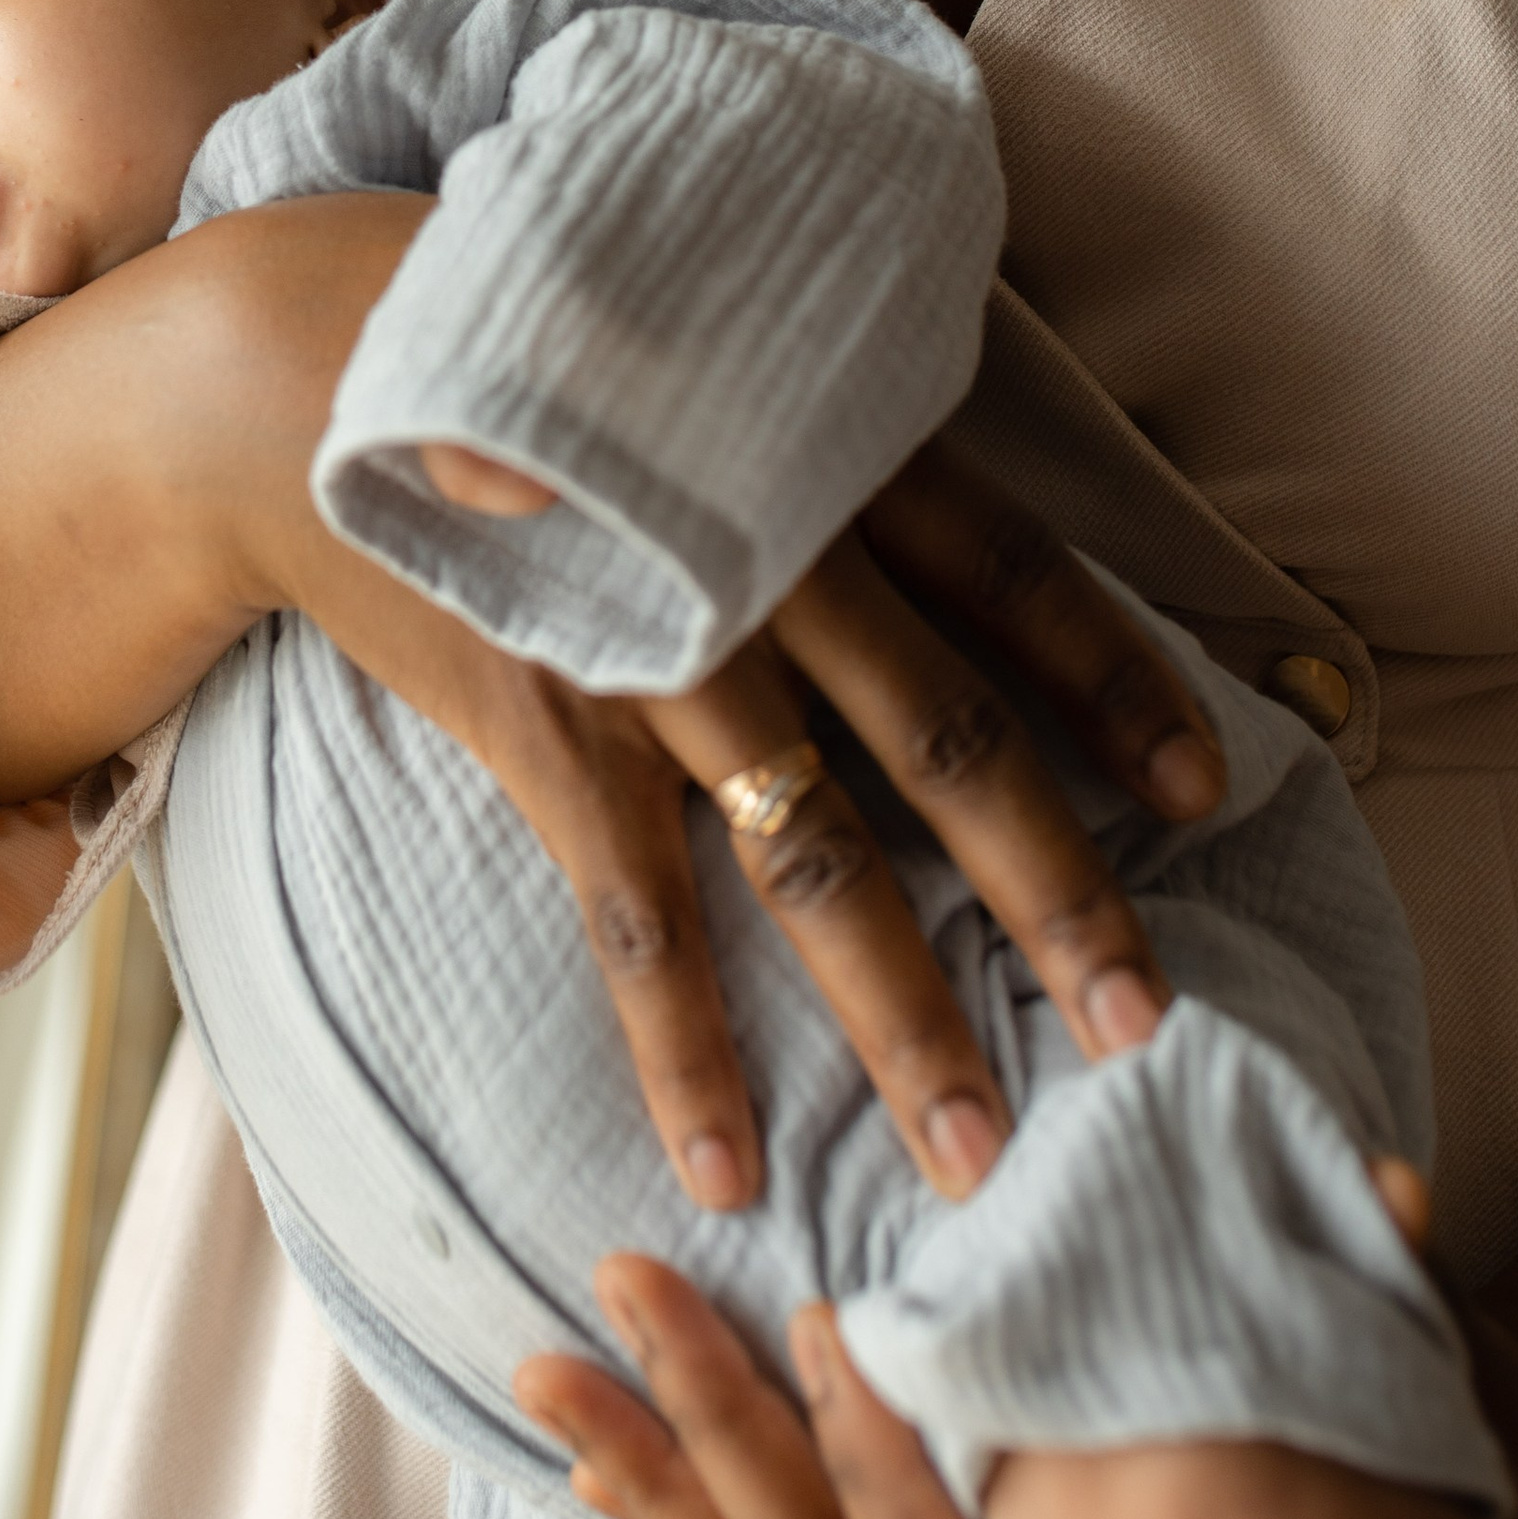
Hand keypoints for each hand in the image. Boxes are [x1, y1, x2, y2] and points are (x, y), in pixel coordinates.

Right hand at [360, 437, 1225, 1207]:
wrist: (308, 365)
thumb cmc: (528, 349)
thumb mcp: (704, 353)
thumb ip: (816, 428)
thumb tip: (931, 505)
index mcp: (821, 456)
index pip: (1016, 576)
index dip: (1118, 682)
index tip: (1209, 785)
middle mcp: (766, 562)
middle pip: (950, 745)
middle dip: (1058, 900)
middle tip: (1148, 1032)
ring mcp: (658, 659)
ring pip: (815, 862)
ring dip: (903, 1021)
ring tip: (982, 1159)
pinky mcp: (546, 733)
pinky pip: (636, 920)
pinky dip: (681, 1053)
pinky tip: (728, 1169)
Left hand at [513, 1155, 1471, 1518]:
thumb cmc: (1340, 1503)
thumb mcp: (1368, 1414)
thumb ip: (1368, 1293)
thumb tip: (1392, 1178)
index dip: (893, 1444)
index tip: (831, 1318)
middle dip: (721, 1426)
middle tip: (632, 1287)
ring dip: (658, 1475)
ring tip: (549, 1375)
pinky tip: (588, 1466)